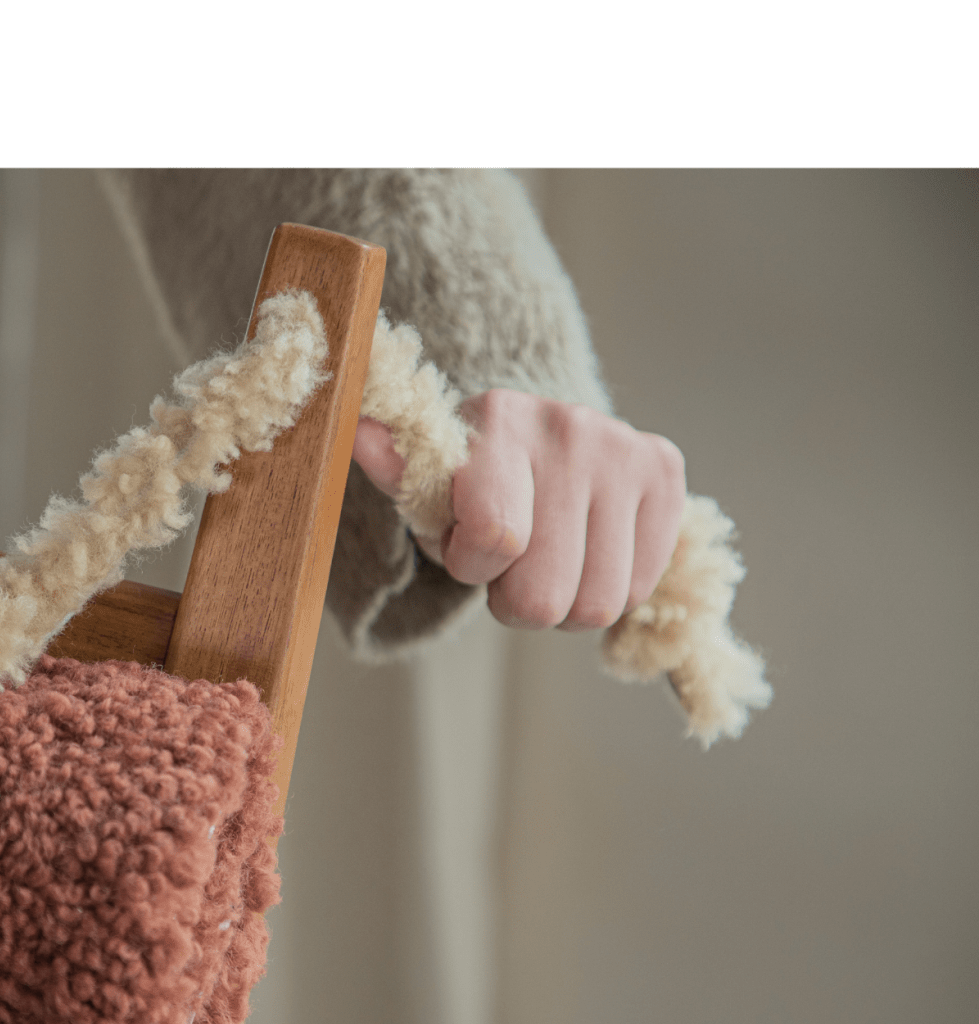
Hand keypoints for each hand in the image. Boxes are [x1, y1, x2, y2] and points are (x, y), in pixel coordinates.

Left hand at [352, 390, 686, 628]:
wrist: (538, 438)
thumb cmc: (470, 478)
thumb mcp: (425, 485)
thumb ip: (394, 470)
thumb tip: (358, 432)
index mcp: (497, 421)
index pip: (496, 537)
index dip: (476, 568)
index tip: (469, 553)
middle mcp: (569, 427)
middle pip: (546, 595)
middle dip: (519, 599)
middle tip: (511, 564)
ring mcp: (624, 447)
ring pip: (598, 603)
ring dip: (565, 601)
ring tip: (548, 557)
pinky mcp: (666, 472)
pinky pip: (639, 587)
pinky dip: (608, 586)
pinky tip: (587, 550)